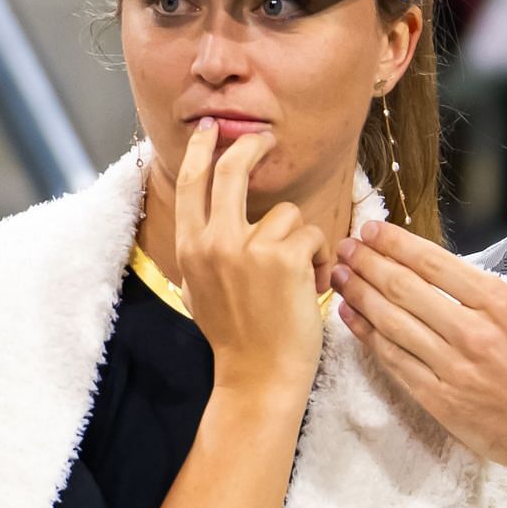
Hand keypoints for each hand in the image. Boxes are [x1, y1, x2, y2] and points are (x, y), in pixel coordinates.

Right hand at [173, 119, 334, 395]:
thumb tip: (210, 217)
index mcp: (189, 249)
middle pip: (231, 169)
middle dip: (251, 144)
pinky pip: (311, 235)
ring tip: (295, 278)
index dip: (201, 150)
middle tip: (264, 138)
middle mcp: (213, 242)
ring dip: (300, 241)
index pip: (191, 183)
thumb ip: (204, 250)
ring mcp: (248, 248)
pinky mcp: (283, 257)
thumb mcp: (201, 289)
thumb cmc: (236, 338)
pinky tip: (308, 288)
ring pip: (286, 213)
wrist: (257, 377)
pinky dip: (317, 261)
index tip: (210, 130)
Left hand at [332, 199, 506, 482]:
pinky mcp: (439, 400)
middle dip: (368, 261)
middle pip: (404, 288)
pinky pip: (395, 362)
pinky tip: (352, 317)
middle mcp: (472, 334)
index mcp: (502, 304)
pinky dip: (368, 337)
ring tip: (339, 273)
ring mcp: (453, 370)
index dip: (397, 243)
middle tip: (346, 245)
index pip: (434, 263)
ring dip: (360, 294)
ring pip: (392, 323)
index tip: (374, 229)